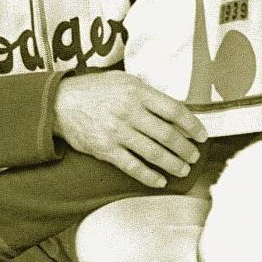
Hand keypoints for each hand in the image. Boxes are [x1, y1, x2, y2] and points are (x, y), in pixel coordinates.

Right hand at [53, 71, 206, 187]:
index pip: (174, 110)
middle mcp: (129, 112)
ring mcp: (118, 133)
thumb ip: (148, 93)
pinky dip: (149, 176)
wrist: (59, 103)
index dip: (192, 125)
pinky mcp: (106, 150)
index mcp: (137, 92)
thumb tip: (175, 108)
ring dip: (173, 164)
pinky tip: (160, 181)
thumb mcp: (124, 80)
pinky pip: (132, 166)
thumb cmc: (95, 90)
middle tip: (194, 156)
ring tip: (184, 170)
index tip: (202, 135)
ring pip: (154, 153)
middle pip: (167, 135)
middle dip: (186, 149)